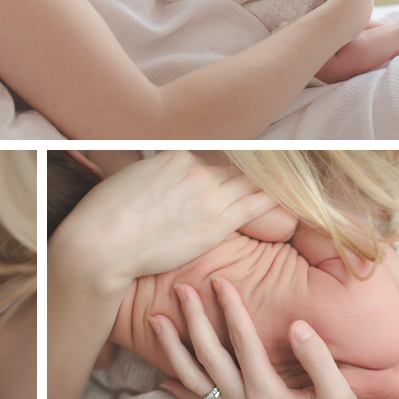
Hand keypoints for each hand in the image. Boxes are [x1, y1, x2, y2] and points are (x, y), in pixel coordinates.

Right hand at [52, 152, 279, 300]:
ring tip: (298, 181)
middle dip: (261, 167)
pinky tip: (294, 200)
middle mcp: (195, 168)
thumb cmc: (104, 220)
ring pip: (251, 182)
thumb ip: (155, 178)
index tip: (248, 162)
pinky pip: (255, 205)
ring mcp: (206, 194)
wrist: (100, 244)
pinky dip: (275, 200)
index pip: (215, 154)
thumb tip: (158, 187)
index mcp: (175, 154)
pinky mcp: (213, 223)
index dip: (232, 162)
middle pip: (237, 164)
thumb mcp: (130, 183)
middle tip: (289, 165)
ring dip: (273, 182)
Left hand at [149, 277, 372, 398]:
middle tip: (180, 288)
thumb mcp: (339, 392)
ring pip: (194, 378)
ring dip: (173, 348)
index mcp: (267, 392)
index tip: (219, 281)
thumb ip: (318, 358)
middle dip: (193, 319)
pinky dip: (179, 389)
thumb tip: (297, 326)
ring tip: (156, 321)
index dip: (230, 309)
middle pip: (209, 355)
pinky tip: (162, 378)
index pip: (243, 341)